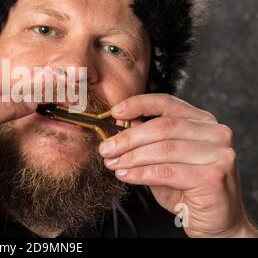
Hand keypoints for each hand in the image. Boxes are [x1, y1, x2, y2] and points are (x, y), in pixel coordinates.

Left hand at [99, 94, 256, 237]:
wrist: (216, 221)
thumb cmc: (187, 189)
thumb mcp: (163, 160)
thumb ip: (147, 140)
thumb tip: (120, 122)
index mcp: (203, 122)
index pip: (168, 103)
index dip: (139, 104)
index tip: (115, 112)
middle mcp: (215, 133)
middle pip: (163, 127)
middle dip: (128, 138)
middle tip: (106, 148)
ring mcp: (218, 154)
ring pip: (164, 149)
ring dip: (132, 157)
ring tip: (113, 164)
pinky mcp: (214, 177)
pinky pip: (167, 172)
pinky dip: (141, 173)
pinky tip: (126, 176)